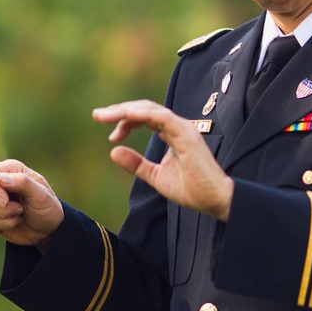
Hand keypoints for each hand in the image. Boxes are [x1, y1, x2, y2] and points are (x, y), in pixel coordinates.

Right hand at [0, 159, 64, 251]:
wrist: (48, 230)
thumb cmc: (47, 207)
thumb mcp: (41, 194)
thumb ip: (22, 182)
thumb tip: (0, 178)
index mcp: (10, 171)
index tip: (5, 201)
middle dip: (2, 209)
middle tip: (20, 210)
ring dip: (4, 221)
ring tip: (19, 216)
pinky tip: (11, 225)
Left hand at [93, 100, 233, 221]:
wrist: (215, 201)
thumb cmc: (191, 189)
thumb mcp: (155, 176)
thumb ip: (136, 164)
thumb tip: (113, 151)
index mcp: (171, 133)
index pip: (144, 117)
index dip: (124, 122)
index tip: (112, 137)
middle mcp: (177, 126)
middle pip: (144, 109)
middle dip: (119, 111)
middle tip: (97, 116)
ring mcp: (182, 128)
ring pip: (150, 110)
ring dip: (125, 111)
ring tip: (105, 116)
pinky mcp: (186, 134)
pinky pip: (162, 117)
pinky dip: (142, 115)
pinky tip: (126, 117)